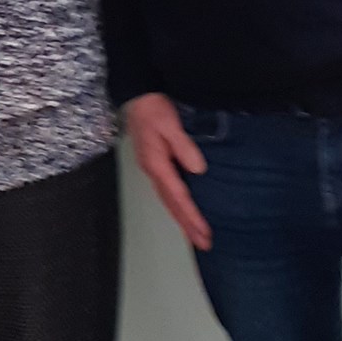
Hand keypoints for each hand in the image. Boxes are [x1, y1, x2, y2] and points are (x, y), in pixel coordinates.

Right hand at [123, 93, 211, 249]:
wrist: (137, 96)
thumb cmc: (153, 109)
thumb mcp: (170, 124)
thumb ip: (184, 146)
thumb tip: (198, 169)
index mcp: (157, 164)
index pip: (178, 196)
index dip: (192, 215)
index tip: (204, 231)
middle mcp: (154, 171)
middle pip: (172, 205)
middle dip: (187, 225)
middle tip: (204, 244)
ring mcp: (153, 169)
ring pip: (168, 201)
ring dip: (182, 220)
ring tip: (196, 236)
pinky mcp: (156, 165)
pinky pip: (167, 193)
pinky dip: (177, 207)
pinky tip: (184, 212)